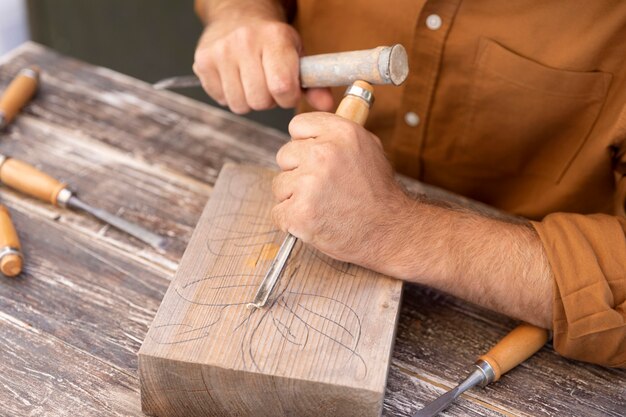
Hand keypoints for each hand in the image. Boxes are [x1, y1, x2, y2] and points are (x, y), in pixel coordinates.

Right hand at [193, 17, 333, 113]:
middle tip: (268, 85)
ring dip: (249, 100)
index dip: (288, 98)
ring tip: (252, 82)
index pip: (282, 87)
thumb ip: (314, 84)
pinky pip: (222, 100)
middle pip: (260, 100)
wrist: (238, 14)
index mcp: (275, 37)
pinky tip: (236, 79)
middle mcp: (245, 41)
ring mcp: (221, 51)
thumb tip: (327, 108)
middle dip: (268, 100)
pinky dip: (231, 95)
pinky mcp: (203, 61)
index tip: (288, 91)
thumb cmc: (273, 41)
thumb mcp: (298, 55)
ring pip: (240, 105)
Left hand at [272, 112, 413, 270]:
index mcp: (341, 133)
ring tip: (322, 205)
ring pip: (280, 184)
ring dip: (294, 197)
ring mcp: (309, 184)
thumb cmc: (379, 194)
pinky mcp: (299, 213)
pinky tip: (315, 220)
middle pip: (284, 155)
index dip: (305, 143)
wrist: (389, 231)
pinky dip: (292, 220)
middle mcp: (323, 153)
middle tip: (322, 188)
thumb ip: (338, 135)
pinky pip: (278, 212)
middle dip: (298, 171)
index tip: (315, 157)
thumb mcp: (368, 148)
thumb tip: (314, 130)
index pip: (297, 126)